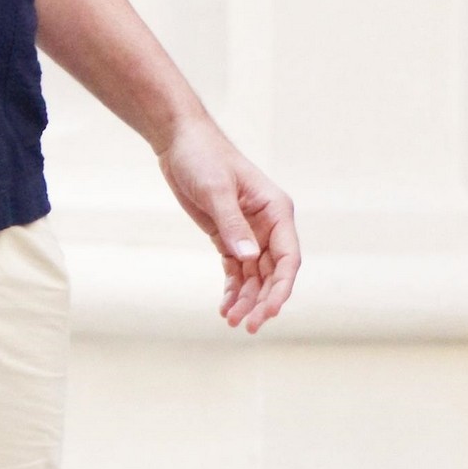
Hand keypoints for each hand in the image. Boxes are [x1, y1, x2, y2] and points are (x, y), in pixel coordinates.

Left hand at [155, 114, 299, 332]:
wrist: (179, 142)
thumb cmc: (203, 157)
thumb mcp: (216, 190)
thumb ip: (232, 225)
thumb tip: (249, 258)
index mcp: (276, 210)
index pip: (288, 257)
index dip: (281, 288)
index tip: (269, 311)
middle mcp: (268, 224)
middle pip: (274, 272)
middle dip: (263, 301)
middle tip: (247, 326)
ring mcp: (249, 232)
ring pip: (255, 276)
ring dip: (247, 299)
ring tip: (231, 321)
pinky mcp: (228, 236)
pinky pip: (237, 270)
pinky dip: (233, 289)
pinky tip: (225, 307)